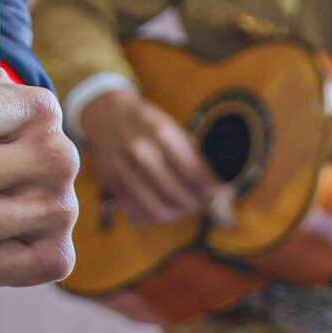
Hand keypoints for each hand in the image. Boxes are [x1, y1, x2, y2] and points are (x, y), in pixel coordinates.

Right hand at [78, 87, 222, 226]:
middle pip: (178, 196)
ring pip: (157, 210)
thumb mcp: (174, 130)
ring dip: (177, 214)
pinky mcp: (110, 183)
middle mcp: (139, 152)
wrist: (106, 114)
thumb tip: (225, 194)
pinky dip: (153, 217)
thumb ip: (197, 161)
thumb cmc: (148, 123)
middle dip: (197, 205)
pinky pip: (136, 214)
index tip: (225, 196)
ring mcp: (122, 169)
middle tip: (205, 204)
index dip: (213, 191)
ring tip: (185, 207)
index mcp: (161, 133)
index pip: (194, 174)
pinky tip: (162, 207)